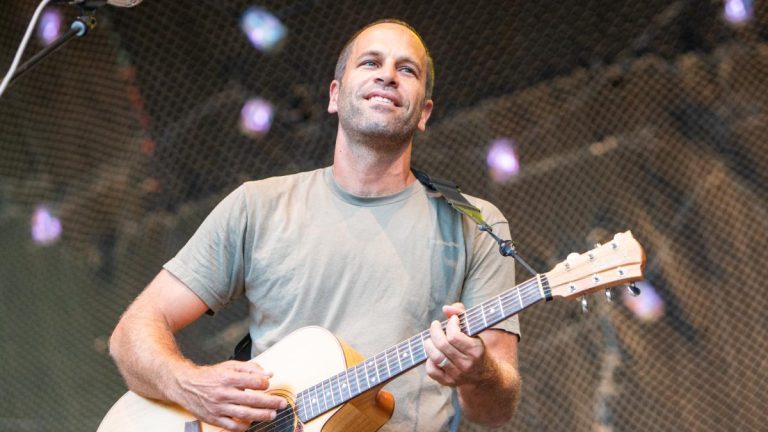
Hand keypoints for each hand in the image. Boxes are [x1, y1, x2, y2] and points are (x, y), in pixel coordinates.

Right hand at [171, 360, 287, 431]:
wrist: (186, 385)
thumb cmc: (211, 376)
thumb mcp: (230, 366)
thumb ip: (251, 368)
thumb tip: (269, 374)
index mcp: (228, 378)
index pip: (253, 382)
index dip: (264, 384)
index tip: (268, 385)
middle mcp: (224, 393)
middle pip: (252, 400)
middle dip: (270, 402)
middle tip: (281, 404)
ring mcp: (219, 407)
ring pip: (244, 414)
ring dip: (261, 415)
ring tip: (272, 415)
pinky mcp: (214, 418)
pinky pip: (232, 426)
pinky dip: (244, 426)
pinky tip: (251, 422)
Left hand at [424, 303, 492, 387]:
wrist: (485, 375)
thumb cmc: (476, 347)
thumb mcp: (474, 330)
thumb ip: (461, 314)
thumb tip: (445, 308)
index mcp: (476, 350)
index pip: (454, 336)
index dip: (450, 324)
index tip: (452, 320)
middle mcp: (467, 364)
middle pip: (442, 345)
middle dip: (435, 331)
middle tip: (435, 325)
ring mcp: (457, 375)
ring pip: (436, 358)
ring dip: (429, 344)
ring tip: (431, 339)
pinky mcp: (449, 382)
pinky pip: (432, 371)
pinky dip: (429, 361)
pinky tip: (434, 354)